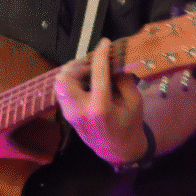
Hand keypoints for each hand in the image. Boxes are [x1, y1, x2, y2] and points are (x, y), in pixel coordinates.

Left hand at [54, 37, 149, 165]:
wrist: (118, 151)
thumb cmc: (129, 126)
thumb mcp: (135, 102)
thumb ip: (124, 80)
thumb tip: (114, 61)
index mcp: (101, 108)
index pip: (97, 73)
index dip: (101, 54)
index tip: (105, 43)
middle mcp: (80, 111)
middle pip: (66, 77)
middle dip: (79, 65)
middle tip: (94, 64)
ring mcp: (70, 114)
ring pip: (60, 83)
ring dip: (73, 72)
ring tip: (89, 72)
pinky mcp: (67, 114)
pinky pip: (62, 90)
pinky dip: (72, 81)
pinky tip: (86, 82)